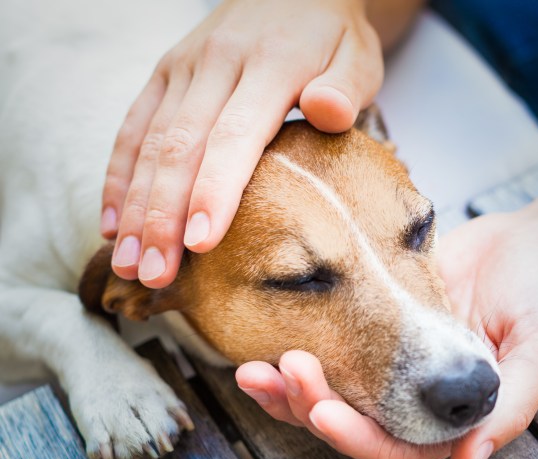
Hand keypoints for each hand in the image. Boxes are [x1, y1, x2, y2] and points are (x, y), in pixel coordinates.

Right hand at [103, 0, 382, 287]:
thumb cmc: (331, 37)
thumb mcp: (357, 56)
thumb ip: (344, 87)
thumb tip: (328, 111)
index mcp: (270, 65)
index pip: (234, 136)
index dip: (214, 191)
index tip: (200, 243)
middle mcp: (217, 64)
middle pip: (180, 148)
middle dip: (163, 216)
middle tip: (154, 274)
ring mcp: (183, 68)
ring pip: (149, 143)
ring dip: (134, 207)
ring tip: (127, 263)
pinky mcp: (164, 74)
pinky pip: (133, 127)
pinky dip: (118, 177)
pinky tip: (112, 222)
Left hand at [237, 205, 537, 458]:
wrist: (533, 240)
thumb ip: (511, 409)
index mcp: (455, 418)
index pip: (398, 447)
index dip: (358, 438)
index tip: (322, 412)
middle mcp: (418, 401)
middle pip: (353, 425)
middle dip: (311, 406)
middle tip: (280, 373)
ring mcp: (393, 364)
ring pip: (333, 393)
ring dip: (291, 388)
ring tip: (252, 370)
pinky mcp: (375, 326)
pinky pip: (332, 346)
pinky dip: (299, 349)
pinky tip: (265, 346)